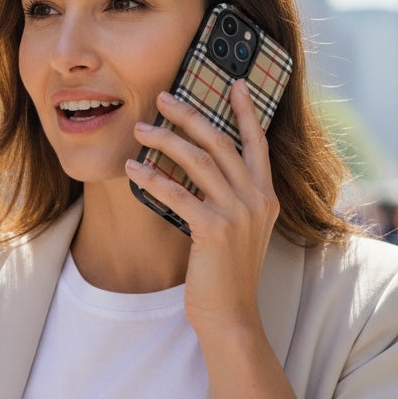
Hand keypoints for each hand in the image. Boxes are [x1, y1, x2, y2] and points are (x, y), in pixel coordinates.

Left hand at [127, 81, 277, 334]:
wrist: (231, 316)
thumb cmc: (227, 276)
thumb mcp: (239, 233)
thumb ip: (231, 202)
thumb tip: (204, 172)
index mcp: (265, 197)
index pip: (256, 143)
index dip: (246, 111)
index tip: (235, 83)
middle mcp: (256, 199)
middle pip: (221, 142)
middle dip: (190, 114)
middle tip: (162, 97)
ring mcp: (238, 213)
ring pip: (198, 160)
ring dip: (165, 140)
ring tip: (139, 129)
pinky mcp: (214, 229)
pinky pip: (177, 193)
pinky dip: (152, 177)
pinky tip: (132, 168)